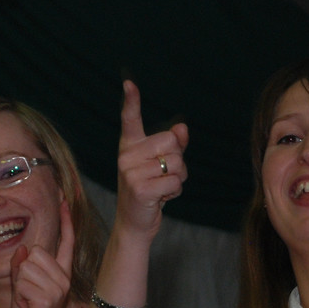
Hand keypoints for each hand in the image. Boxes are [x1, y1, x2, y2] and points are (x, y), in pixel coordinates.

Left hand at [10, 200, 73, 307]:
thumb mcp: (20, 286)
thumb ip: (21, 266)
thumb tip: (22, 248)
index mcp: (60, 274)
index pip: (65, 242)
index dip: (65, 220)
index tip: (64, 198)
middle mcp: (63, 278)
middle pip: (34, 252)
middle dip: (21, 272)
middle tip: (26, 295)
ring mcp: (58, 288)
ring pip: (25, 267)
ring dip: (19, 286)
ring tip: (27, 303)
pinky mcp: (48, 299)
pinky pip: (21, 282)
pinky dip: (18, 296)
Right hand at [115, 80, 188, 237]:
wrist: (134, 224)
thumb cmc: (149, 191)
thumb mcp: (159, 166)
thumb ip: (173, 145)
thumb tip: (182, 128)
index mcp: (129, 147)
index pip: (130, 119)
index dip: (131, 101)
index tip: (129, 84)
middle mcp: (126, 157)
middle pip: (170, 141)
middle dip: (177, 159)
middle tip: (163, 175)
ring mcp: (131, 173)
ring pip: (176, 163)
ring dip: (178, 178)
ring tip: (162, 188)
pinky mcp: (140, 190)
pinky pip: (174, 182)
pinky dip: (175, 192)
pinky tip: (161, 198)